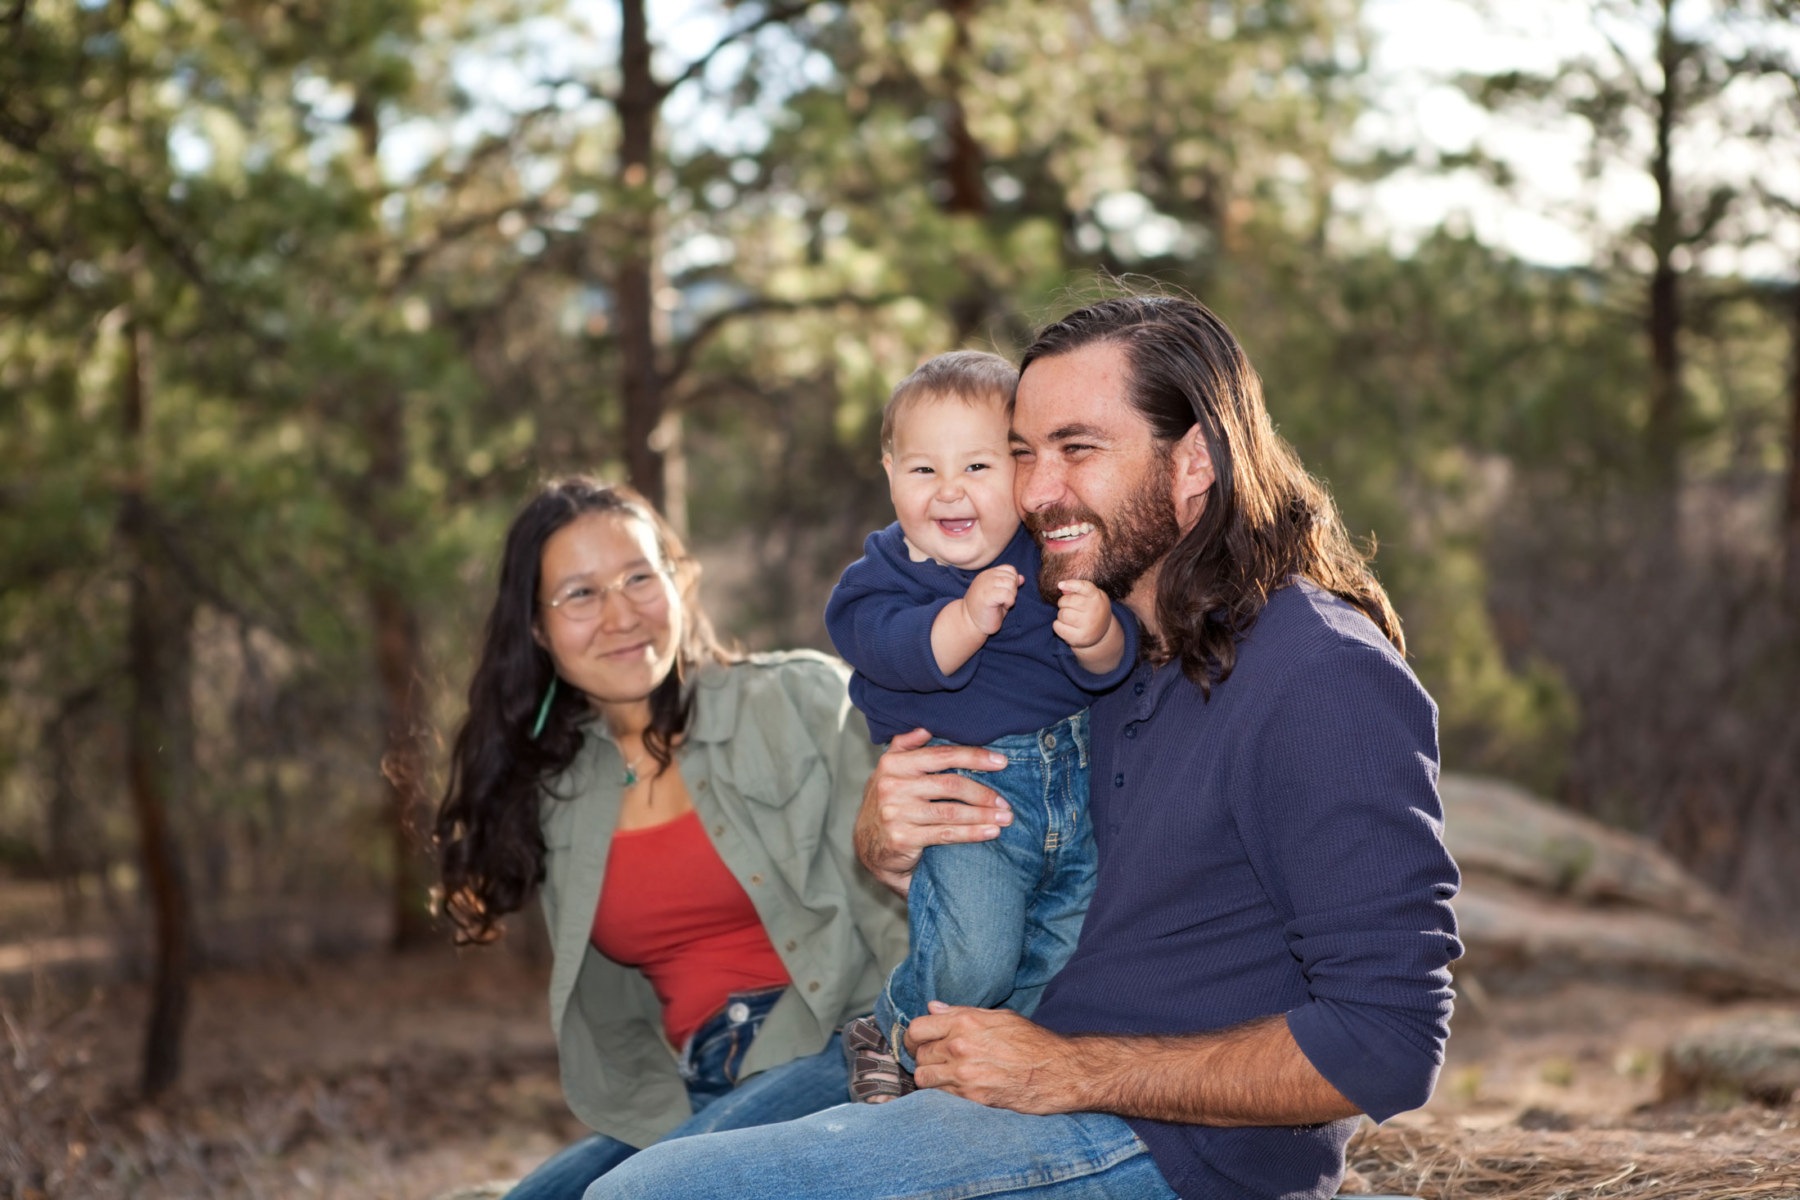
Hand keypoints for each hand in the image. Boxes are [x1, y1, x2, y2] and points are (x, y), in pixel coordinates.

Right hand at [853, 729, 1009, 896]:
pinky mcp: (902, 838)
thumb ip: (904, 747)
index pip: (941, 755)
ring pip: (951, 812)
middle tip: (1005, 801)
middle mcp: (892, 786)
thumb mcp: (889, 771)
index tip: (1001, 762)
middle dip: (983, 792)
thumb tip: (924, 728)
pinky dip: (972, 833)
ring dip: (983, 815)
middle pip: (950, 785)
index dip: (974, 757)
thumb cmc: (887, 802)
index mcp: (893, 764)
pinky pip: (946, 834)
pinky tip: (991, 831)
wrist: (868, 845)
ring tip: (1005, 817)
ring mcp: (896, 813)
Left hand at [906, 1002, 1083, 1113]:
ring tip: (945, 1075)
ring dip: (930, 1077)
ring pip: (924, 1078)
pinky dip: (943, 1093)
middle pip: (919, 1054)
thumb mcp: (998, 1016)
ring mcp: (965, 1074)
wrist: (1058, 1071)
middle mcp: (960, 1047)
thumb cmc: (1031, 1041)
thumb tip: (932, 1007)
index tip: (919, 1042)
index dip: (914, 1037)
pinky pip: (940, 1097)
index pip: (917, 1028)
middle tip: (937, 1060)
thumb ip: (961, 1012)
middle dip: (924, 1057)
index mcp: (964, 1022)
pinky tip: (957, 1088)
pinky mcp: (973, 1098)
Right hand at [961, 565, 1020, 635]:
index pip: (1010, 569)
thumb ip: (1010, 585)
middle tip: (1003, 601)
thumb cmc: (986, 610)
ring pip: (1010, 583)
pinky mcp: (987, 595)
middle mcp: (986, 576)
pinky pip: (1007, 594)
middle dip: (1013, 590)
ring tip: (1002, 603)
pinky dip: (1009, 602)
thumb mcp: (1000, 595)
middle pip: (1012, 576)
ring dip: (1011, 596)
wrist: (969, 623)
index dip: (1013, 581)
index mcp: (988, 574)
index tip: (1006, 594)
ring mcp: (985, 585)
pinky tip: (1001, 607)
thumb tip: (1022, 578)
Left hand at [1053, 579, 1111, 649]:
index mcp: (1097, 597)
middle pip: (1068, 600)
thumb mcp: (1090, 596)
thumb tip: (1062, 586)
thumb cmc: (1092, 609)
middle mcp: (1095, 611)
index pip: (1084, 587)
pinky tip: (1066, 626)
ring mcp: (1088, 625)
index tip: (1060, 585)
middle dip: (1063, 602)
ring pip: (1062, 614)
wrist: (1102, 632)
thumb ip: (1077, 589)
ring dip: (1061, 614)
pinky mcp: (1080, 637)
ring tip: (1069, 617)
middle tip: (1068, 606)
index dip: (1071, 584)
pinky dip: (1058, 625)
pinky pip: (1058, 627)